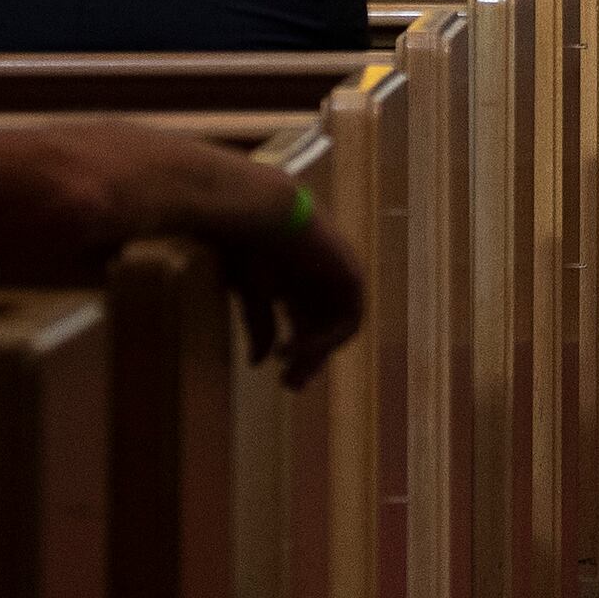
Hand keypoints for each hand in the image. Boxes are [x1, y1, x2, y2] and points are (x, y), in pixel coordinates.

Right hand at [228, 205, 366, 381]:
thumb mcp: (252, 293)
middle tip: (289, 385)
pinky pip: (349, 320)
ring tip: (291, 372)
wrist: (260, 212)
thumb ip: (260, 325)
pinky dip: (326, 340)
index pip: (307, 323)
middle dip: (309, 360)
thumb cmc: (247, 245)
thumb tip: (258, 363)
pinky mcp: (352, 275)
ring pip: (337, 327)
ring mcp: (338, 275)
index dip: (298, 353)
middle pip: (323, 328)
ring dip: (317, 354)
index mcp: (298, 277)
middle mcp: (321, 277)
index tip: (282, 378)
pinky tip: (295, 348)